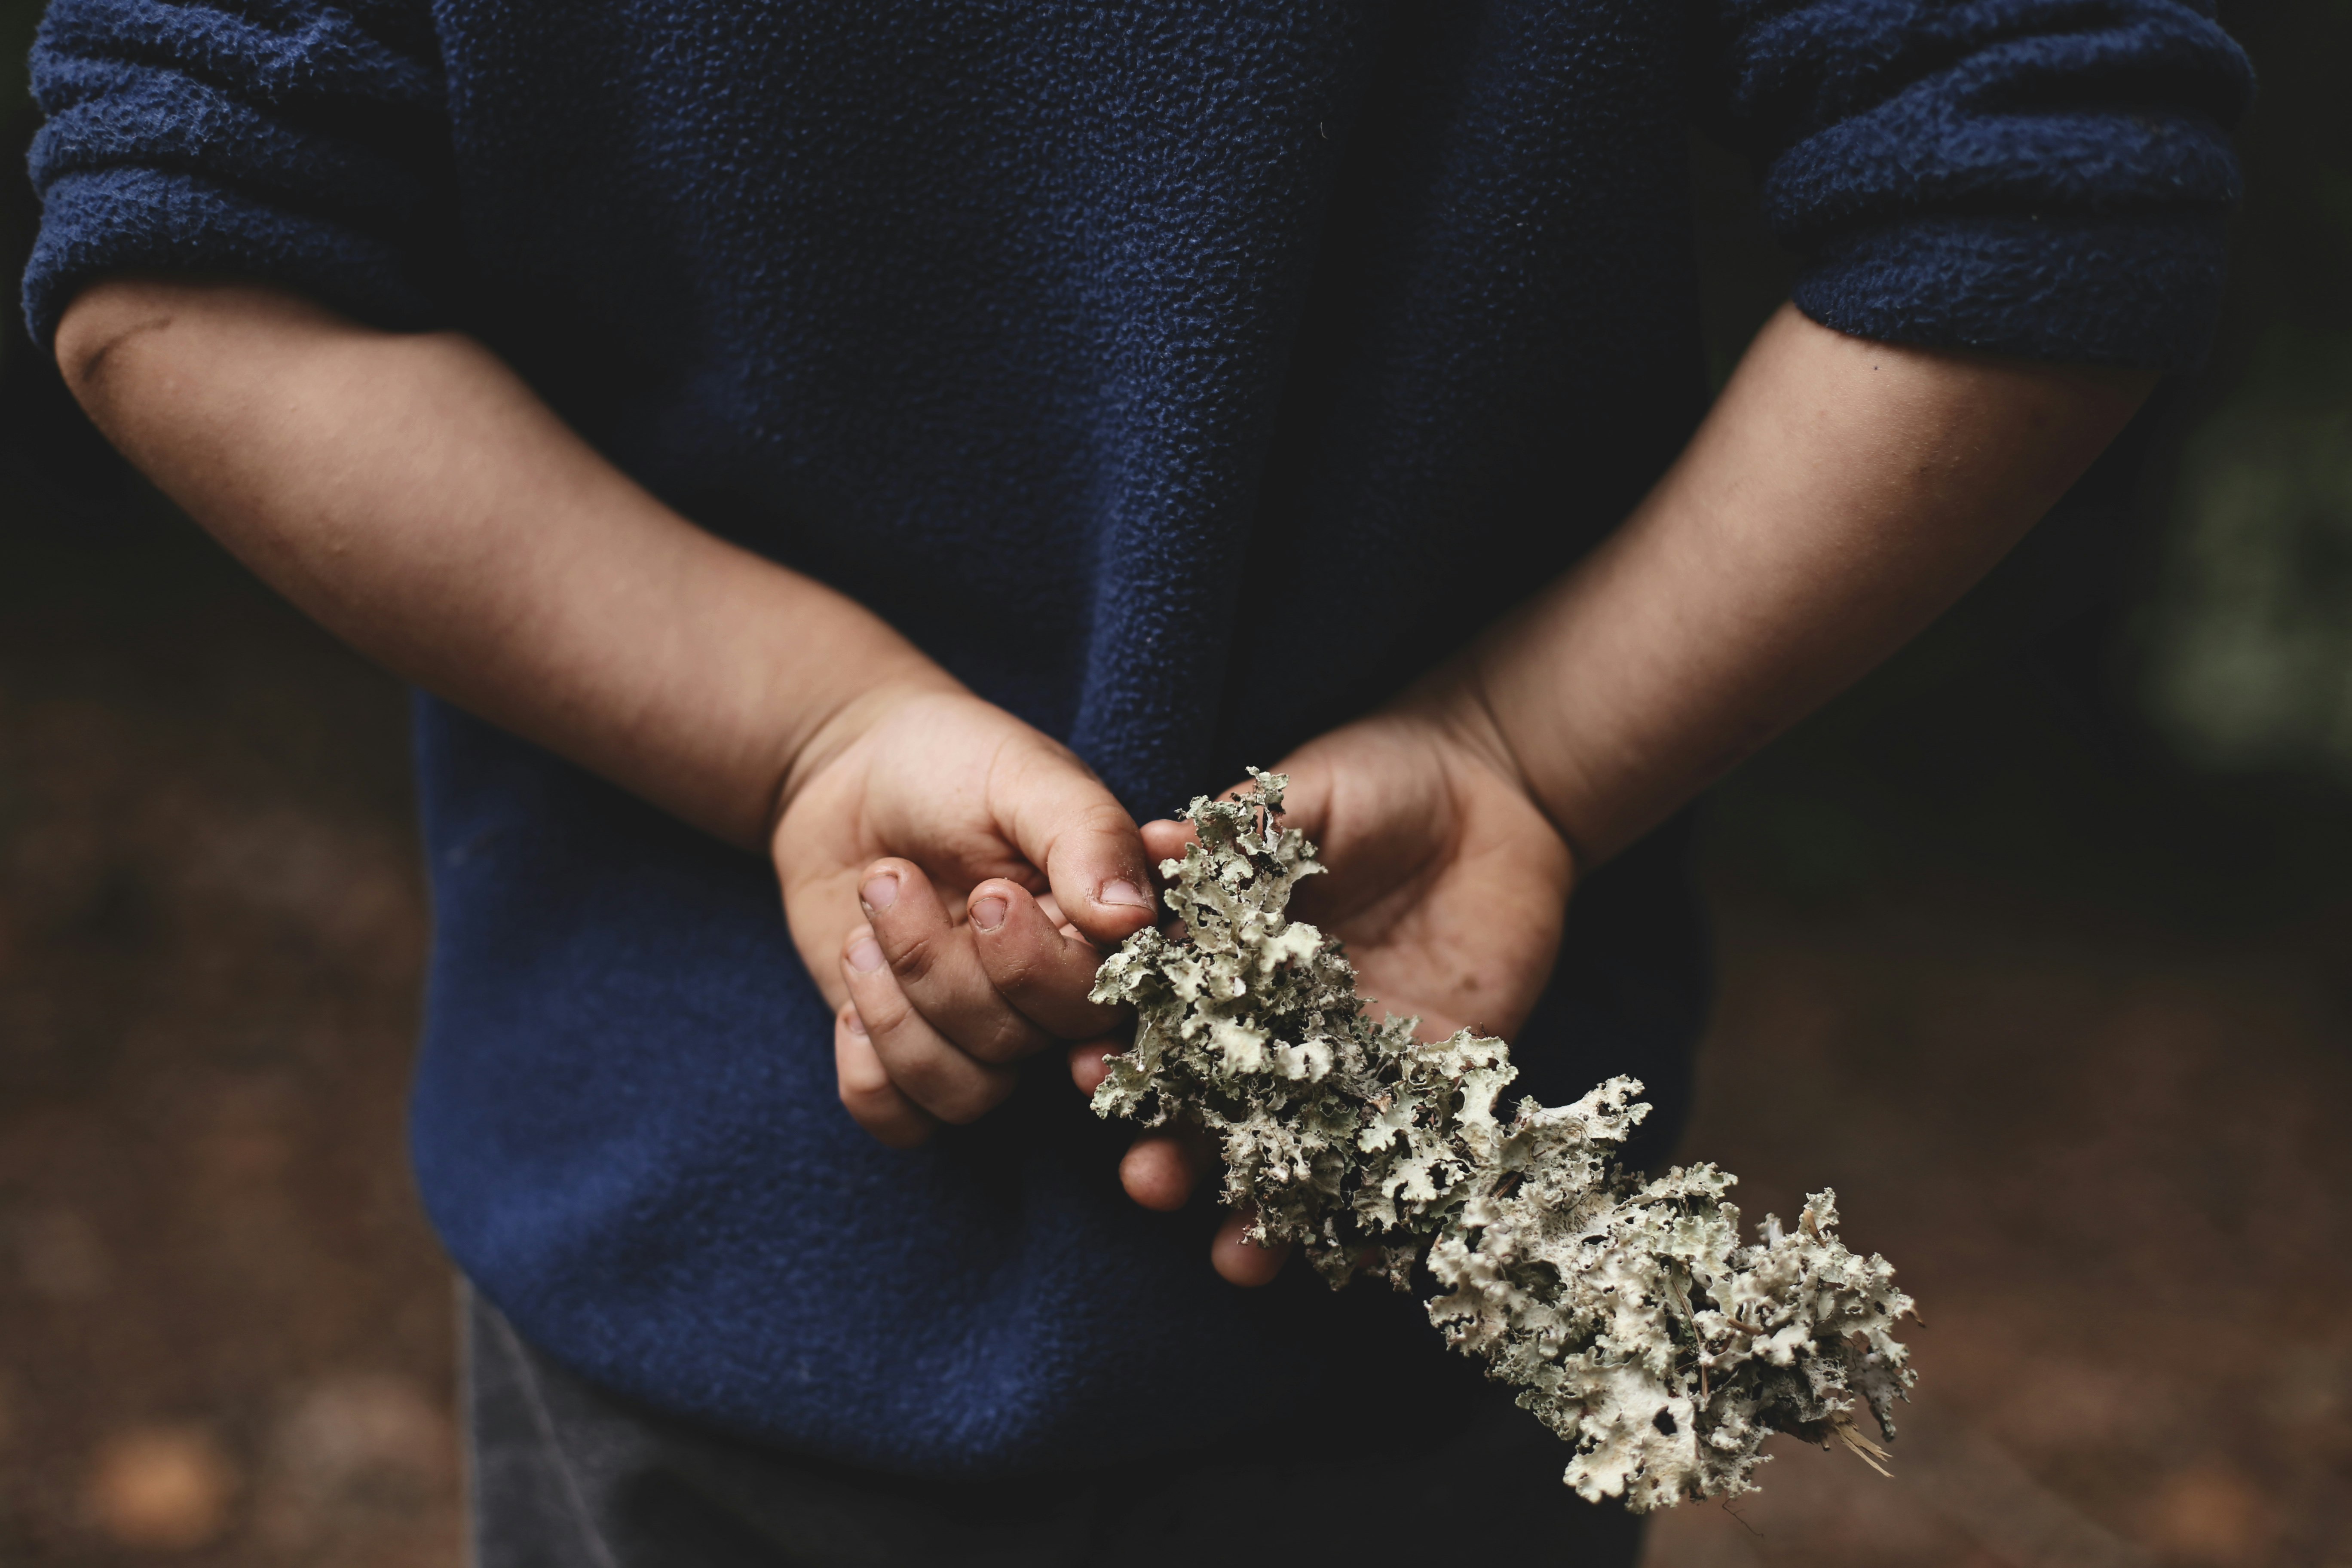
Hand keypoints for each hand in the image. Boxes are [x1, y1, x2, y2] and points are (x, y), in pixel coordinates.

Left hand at [774, 685, 1157, 1147]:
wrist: (845, 770)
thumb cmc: (949, 761)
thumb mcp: (1022, 773)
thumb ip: (1086, 835)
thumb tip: (1131, 918)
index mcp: (1109, 933)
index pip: (1114, 1001)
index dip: (1053, 976)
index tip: (992, 901)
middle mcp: (1059, 998)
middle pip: (1037, 1047)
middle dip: (949, 967)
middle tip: (895, 876)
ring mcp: (988, 1036)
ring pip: (970, 1091)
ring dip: (897, 1004)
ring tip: (869, 904)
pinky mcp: (916, 1061)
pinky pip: (906, 1123)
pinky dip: (868, 1066)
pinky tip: (856, 970)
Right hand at [1075, 690, 1576, 1283]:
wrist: (1498, 794)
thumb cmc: (1379, 780)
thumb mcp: (1302, 797)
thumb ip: (1236, 832)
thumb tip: (1155, 838)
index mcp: (1225, 959)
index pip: (1159, 1018)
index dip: (1120, 1049)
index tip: (1085, 1076)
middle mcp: (1274, 1027)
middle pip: (1208, 1106)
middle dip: (1172, 1152)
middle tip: (1147, 1182)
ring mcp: (1344, 1064)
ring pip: (1288, 1156)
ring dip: (1257, 1211)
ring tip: (1234, 1253)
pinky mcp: (1423, 1083)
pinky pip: (1392, 1165)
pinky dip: (1370, 1219)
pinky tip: (1351, 1260)